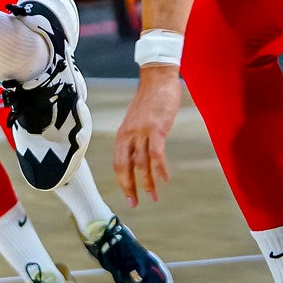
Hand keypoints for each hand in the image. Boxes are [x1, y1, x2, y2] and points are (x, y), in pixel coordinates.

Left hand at [113, 64, 182, 207]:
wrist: (157, 78)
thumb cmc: (149, 100)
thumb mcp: (137, 121)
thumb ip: (137, 138)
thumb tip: (140, 156)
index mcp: (122, 134)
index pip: (118, 162)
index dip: (122, 181)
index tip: (128, 196)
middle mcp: (128, 134)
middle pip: (125, 166)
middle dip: (129, 187)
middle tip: (134, 203)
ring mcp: (142, 131)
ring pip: (141, 162)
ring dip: (147, 182)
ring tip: (153, 197)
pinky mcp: (156, 128)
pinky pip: (156, 152)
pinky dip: (159, 167)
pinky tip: (164, 179)